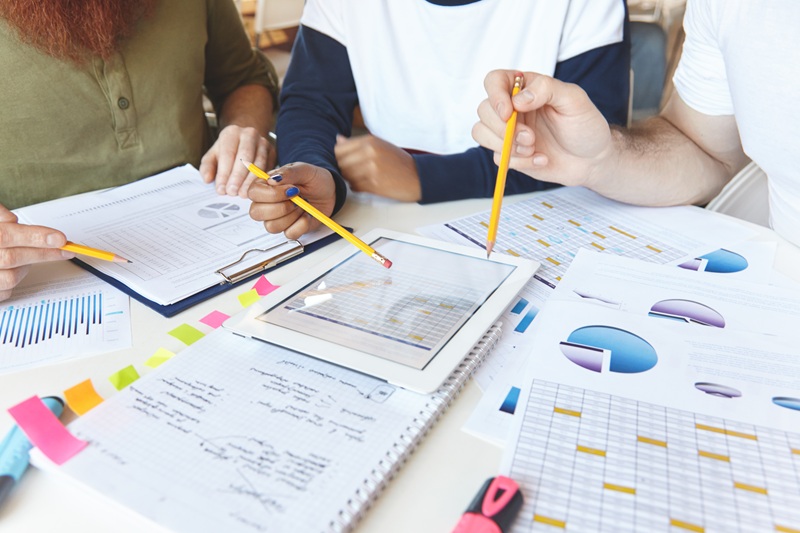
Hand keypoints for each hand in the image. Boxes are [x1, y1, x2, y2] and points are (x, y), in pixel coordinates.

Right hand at [0, 204, 73, 301]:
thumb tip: (12, 220)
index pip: (7, 235)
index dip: (36, 236)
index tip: (60, 238)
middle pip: (14, 258)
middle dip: (44, 253)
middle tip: (65, 249)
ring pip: (12, 277)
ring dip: (26, 268)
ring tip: (28, 256)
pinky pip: (5, 292)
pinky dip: (14, 282)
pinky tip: (13, 270)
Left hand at [199, 125, 275, 197]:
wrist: (245, 140)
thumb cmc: (227, 151)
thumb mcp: (213, 156)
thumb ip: (207, 167)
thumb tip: (207, 179)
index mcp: (231, 133)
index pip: (228, 153)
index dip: (224, 173)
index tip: (221, 189)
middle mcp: (249, 134)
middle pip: (245, 157)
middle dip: (238, 177)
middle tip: (233, 193)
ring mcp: (263, 142)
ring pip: (259, 163)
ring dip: (251, 181)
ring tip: (243, 194)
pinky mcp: (273, 152)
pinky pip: (268, 167)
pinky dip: (261, 180)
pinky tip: (256, 190)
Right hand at [248, 163, 336, 239]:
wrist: (330, 192)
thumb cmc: (314, 179)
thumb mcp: (304, 170)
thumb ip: (288, 173)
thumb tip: (272, 179)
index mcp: (265, 186)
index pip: (253, 193)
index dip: (272, 194)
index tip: (291, 189)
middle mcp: (267, 203)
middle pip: (257, 213)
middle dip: (281, 207)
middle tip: (296, 199)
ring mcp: (277, 218)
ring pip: (272, 226)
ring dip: (291, 216)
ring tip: (301, 206)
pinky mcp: (289, 229)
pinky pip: (289, 234)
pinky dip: (301, 225)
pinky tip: (306, 216)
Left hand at [334, 134, 421, 201]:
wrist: (418, 177)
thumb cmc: (399, 162)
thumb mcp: (381, 146)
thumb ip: (358, 143)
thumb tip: (338, 139)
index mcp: (370, 141)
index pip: (339, 149)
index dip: (340, 157)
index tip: (348, 161)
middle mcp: (369, 153)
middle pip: (341, 163)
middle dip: (345, 169)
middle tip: (356, 172)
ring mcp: (371, 169)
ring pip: (346, 176)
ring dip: (351, 179)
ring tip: (363, 178)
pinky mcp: (374, 184)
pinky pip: (354, 187)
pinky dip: (358, 187)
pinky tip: (368, 184)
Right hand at [472, 70, 613, 187]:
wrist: (592, 160)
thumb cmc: (586, 125)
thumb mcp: (574, 99)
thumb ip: (547, 89)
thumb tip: (518, 99)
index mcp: (526, 88)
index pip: (494, 80)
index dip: (495, 96)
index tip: (508, 113)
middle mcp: (513, 107)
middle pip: (484, 110)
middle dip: (504, 128)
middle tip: (530, 138)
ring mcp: (508, 131)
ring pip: (481, 133)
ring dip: (506, 146)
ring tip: (533, 148)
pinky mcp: (509, 153)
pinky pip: (497, 157)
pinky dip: (519, 162)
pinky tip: (541, 159)